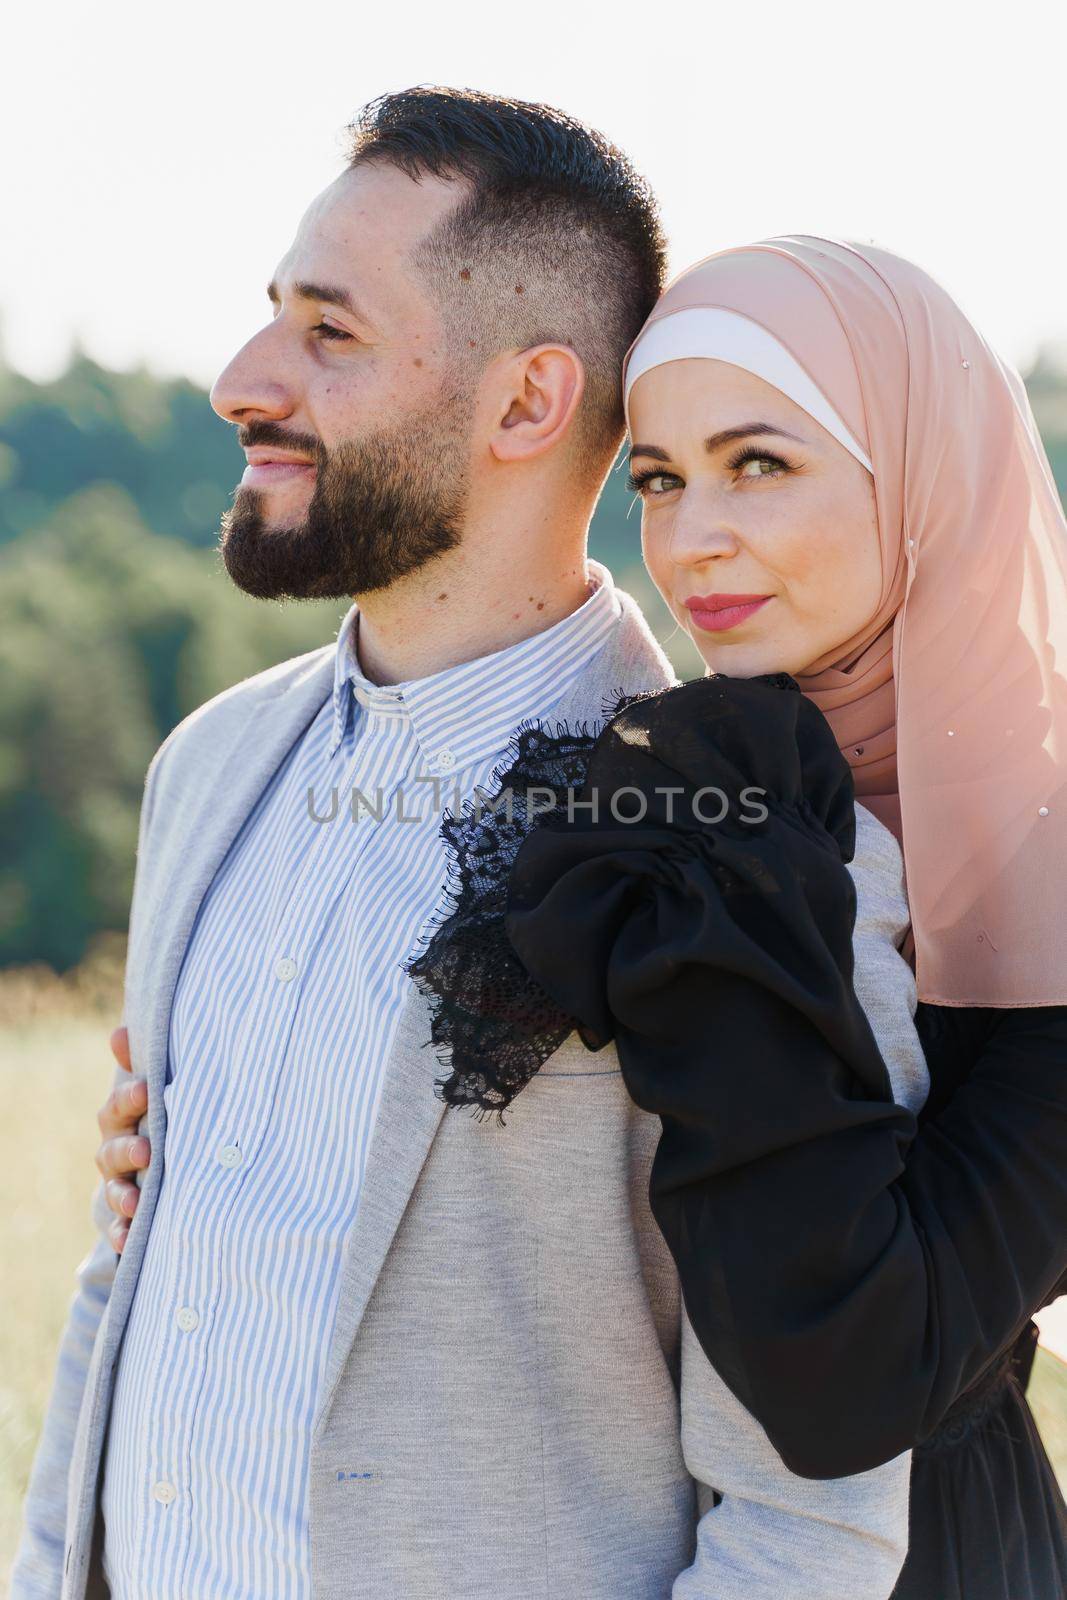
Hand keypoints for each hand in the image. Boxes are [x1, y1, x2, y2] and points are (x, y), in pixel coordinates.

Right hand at [95, 1025, 149, 1252]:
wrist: (158, 1168)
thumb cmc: (159, 1117)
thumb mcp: (155, 1092)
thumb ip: (144, 1063)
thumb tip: (119, 1031)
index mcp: (121, 1119)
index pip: (118, 1106)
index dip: (130, 1099)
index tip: (147, 1091)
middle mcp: (115, 1153)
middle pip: (112, 1151)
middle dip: (128, 1150)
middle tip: (148, 1151)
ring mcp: (120, 1186)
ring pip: (115, 1191)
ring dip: (123, 1197)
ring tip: (135, 1202)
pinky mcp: (128, 1218)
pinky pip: (120, 1229)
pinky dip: (124, 1235)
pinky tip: (131, 1239)